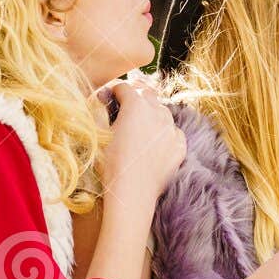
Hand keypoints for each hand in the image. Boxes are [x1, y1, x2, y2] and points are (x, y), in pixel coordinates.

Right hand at [102, 79, 185, 203]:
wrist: (131, 191)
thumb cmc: (108, 162)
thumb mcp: (97, 133)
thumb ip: (100, 112)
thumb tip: (101, 102)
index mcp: (136, 106)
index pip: (125, 88)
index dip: (113, 91)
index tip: (107, 98)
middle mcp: (158, 113)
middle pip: (147, 96)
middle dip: (135, 98)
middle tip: (124, 108)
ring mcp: (172, 130)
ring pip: (163, 113)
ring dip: (152, 115)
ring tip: (139, 127)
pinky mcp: (180, 146)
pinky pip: (174, 132)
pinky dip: (165, 133)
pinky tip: (154, 142)